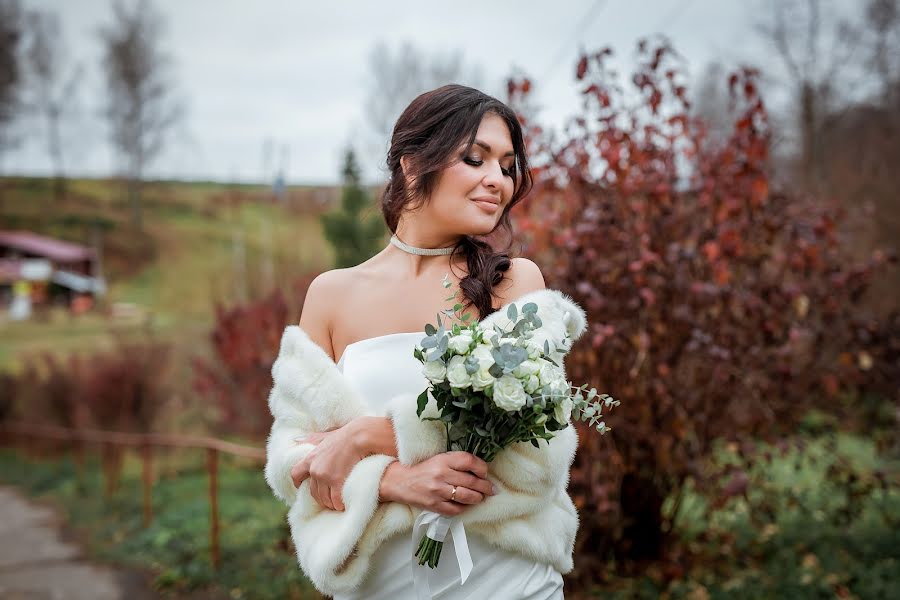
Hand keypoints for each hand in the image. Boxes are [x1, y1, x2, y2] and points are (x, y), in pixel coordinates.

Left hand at [289, 422, 366, 510]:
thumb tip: (296, 439)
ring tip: (338, 504)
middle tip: (330, 500)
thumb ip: (313, 440)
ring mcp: (325, 476)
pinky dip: (339, 505)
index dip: (298, 483)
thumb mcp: (326, 437)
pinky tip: (344, 505)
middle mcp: (314, 469)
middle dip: (321, 498)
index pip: (296, 474)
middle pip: (312, 492)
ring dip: (331, 504)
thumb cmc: (345, 436)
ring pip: (324, 499)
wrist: (358, 437)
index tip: (303, 487)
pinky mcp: (336, 482)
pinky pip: (335, 500)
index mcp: (310, 458)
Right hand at [379, 451, 497, 516]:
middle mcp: (441, 474)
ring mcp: (438, 491)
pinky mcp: (434, 505)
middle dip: (485, 487)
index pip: (469, 461)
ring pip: (467, 496)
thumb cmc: (422, 469)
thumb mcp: (438, 459)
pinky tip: (467, 505)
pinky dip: (464, 508)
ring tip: (481, 497)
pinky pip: (456, 509)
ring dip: (478, 498)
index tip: (485, 472)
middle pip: (471, 481)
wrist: (399, 481)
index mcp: (443, 460)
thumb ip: (456, 463)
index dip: (482, 467)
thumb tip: (479, 470)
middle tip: (492, 489)